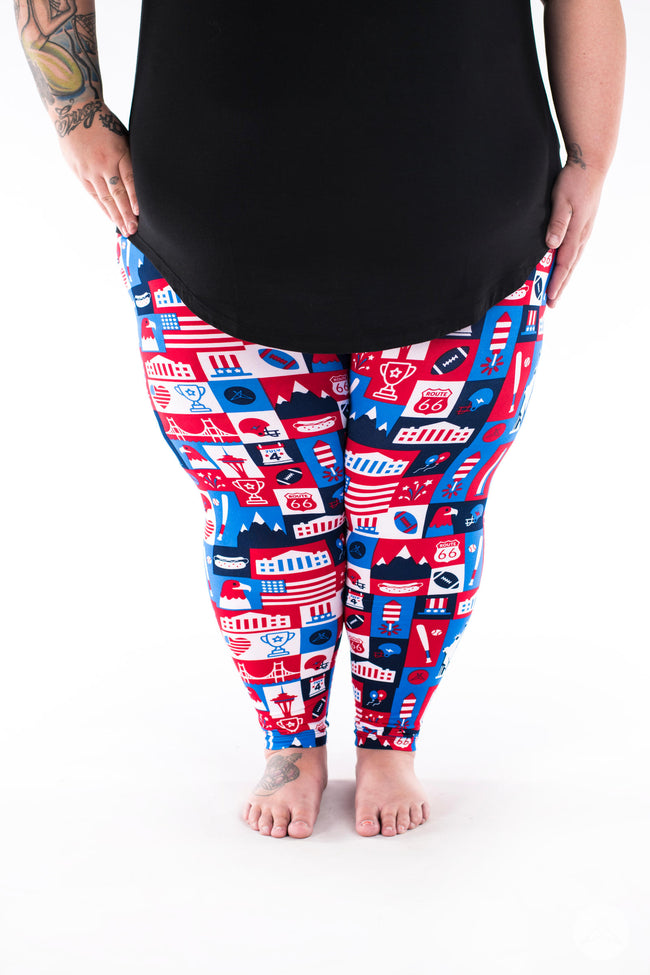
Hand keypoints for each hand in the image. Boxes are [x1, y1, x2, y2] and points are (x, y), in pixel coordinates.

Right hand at [56, 99, 138, 236]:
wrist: (74, 110)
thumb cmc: (103, 122)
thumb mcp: (121, 135)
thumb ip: (129, 156)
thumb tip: (142, 178)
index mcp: (118, 151)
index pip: (129, 179)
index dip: (135, 198)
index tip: (140, 214)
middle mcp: (103, 163)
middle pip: (117, 193)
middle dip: (127, 214)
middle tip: (134, 230)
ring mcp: (89, 169)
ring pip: (105, 197)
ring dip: (115, 215)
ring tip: (124, 229)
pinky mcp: (79, 172)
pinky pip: (93, 194)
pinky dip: (102, 207)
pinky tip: (110, 217)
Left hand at [544, 159, 604, 307]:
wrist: (591, 164)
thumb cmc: (574, 180)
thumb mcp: (562, 199)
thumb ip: (557, 222)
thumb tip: (552, 245)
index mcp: (576, 231)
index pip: (564, 263)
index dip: (557, 282)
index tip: (549, 297)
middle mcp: (582, 235)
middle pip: (570, 266)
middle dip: (560, 285)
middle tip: (551, 304)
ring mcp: (584, 231)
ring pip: (573, 260)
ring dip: (564, 277)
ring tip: (556, 290)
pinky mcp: (582, 226)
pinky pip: (574, 250)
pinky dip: (568, 263)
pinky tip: (563, 267)